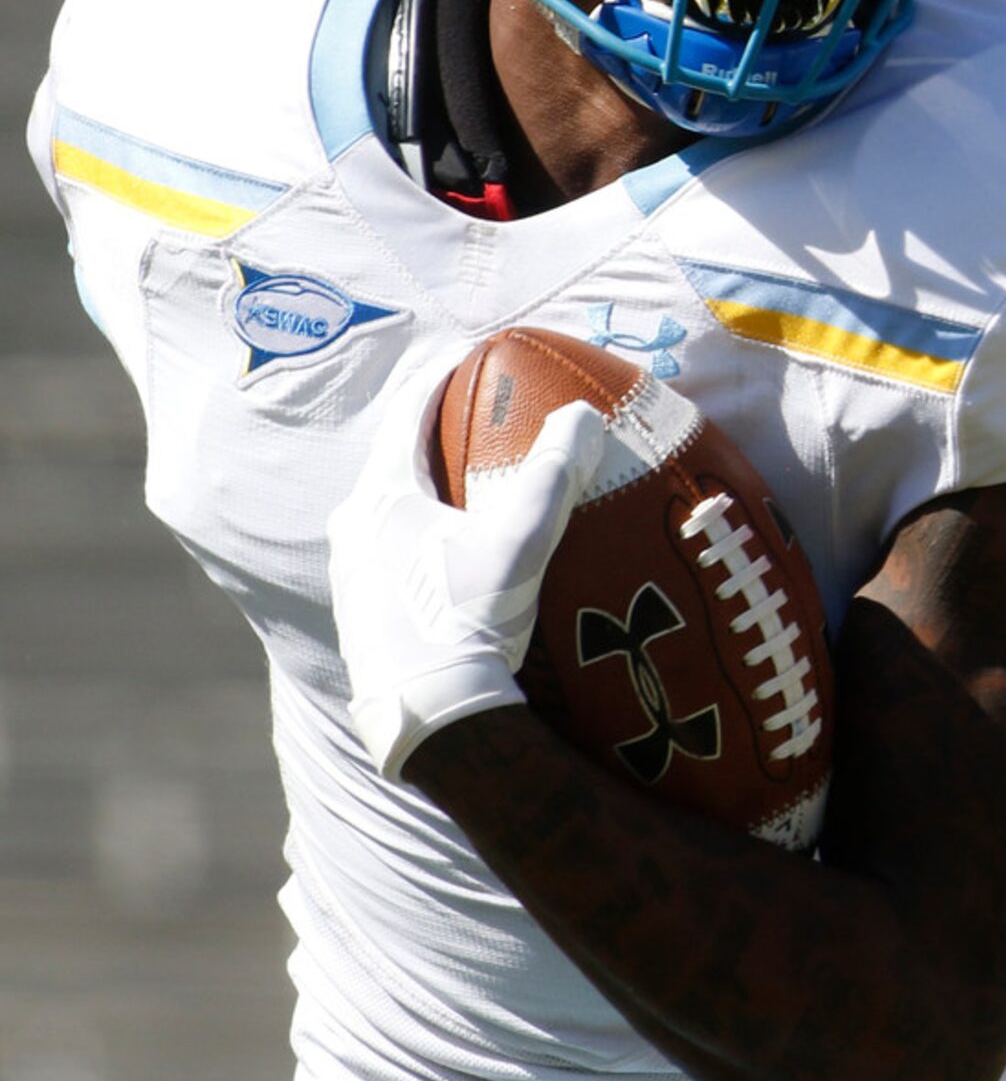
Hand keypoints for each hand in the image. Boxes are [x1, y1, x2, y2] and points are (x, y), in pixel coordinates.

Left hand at [328, 362, 604, 779]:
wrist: (432, 722)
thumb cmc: (471, 620)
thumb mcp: (522, 540)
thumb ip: (553, 472)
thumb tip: (583, 414)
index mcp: (382, 497)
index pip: (408, 413)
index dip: (441, 378)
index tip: (470, 357)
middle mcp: (352, 528)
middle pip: (395, 461)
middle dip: (434, 436)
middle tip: (475, 421)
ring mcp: (348, 576)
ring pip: (387, 512)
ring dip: (423, 492)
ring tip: (465, 490)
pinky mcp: (356, 617)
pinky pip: (385, 554)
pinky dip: (416, 538)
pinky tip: (448, 559)